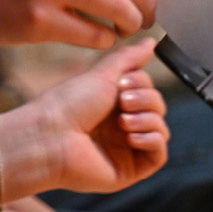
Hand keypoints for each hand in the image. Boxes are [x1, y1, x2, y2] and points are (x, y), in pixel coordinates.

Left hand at [14, 38, 169, 193]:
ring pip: (160, 129)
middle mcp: (120, 125)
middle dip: (146, 100)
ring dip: (148, 119)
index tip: (122, 83)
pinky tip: (131, 136)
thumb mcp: (102, 74)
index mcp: (113, 102)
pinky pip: (158, 154)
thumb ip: (129, 59)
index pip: (147, 89)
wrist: (52, 136)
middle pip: (157, 107)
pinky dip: (152, 140)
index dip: (142, 83)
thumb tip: (152, 42)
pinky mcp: (129, 170)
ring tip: (123, 121)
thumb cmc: (70, 104)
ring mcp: (125, 148)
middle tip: (122, 101)